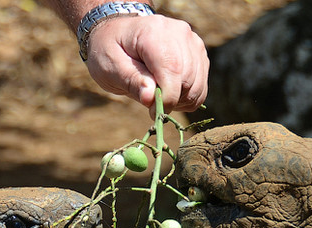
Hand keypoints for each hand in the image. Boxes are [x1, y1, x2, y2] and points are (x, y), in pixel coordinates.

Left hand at [84, 14, 208, 113]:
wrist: (120, 33)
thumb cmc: (110, 49)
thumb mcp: (110, 66)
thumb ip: (131, 81)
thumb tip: (150, 98)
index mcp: (154, 32)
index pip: (173, 70)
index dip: (167, 98)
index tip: (151, 112)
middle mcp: (179, 33)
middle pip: (188, 79)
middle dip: (171, 101)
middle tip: (151, 104)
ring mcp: (192, 42)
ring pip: (197, 86)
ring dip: (180, 101)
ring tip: (158, 97)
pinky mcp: (199, 54)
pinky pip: (201, 87)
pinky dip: (188, 98)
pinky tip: (169, 94)